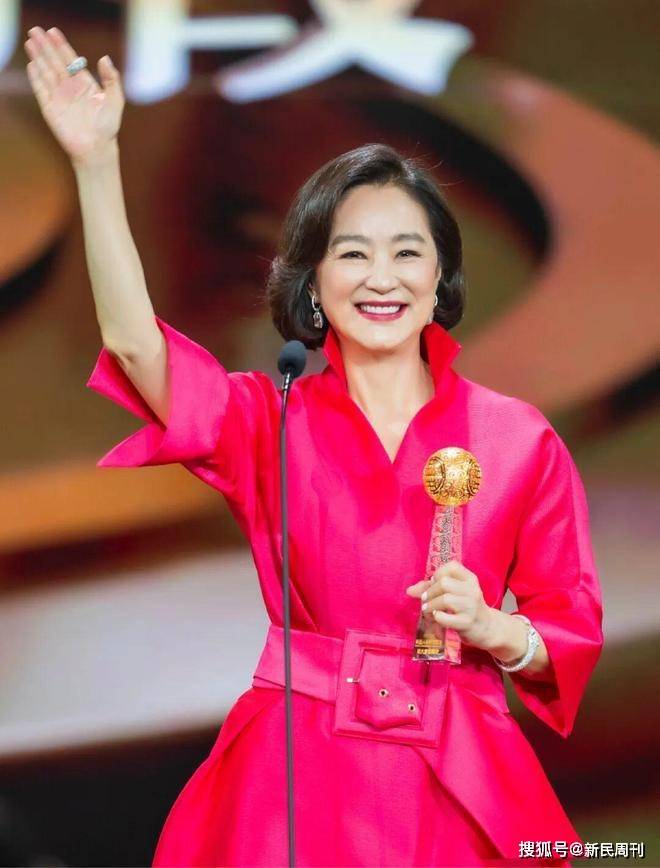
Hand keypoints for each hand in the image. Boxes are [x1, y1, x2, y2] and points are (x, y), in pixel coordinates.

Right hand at [24, 26, 124, 164]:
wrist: (97, 148)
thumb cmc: (108, 126)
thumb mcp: (115, 100)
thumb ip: (112, 79)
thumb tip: (105, 58)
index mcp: (84, 83)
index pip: (70, 59)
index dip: (61, 45)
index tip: (53, 32)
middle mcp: (70, 88)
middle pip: (54, 62)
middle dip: (45, 46)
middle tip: (35, 30)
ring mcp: (59, 97)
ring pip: (46, 72)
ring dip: (38, 57)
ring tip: (30, 42)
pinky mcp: (50, 109)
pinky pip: (41, 90)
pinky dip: (36, 78)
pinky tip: (32, 65)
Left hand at [405, 559, 494, 649]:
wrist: (487, 628)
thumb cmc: (467, 608)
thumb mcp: (456, 594)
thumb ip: (432, 588)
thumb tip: (409, 590)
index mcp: (470, 579)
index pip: (452, 566)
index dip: (438, 573)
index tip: (434, 583)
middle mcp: (472, 590)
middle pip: (444, 582)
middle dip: (430, 591)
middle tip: (426, 600)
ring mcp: (471, 607)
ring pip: (444, 599)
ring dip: (430, 606)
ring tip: (428, 611)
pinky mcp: (467, 622)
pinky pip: (444, 617)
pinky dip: (436, 617)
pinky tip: (438, 619)